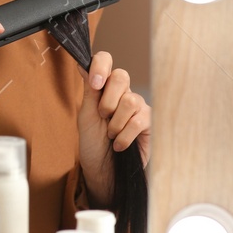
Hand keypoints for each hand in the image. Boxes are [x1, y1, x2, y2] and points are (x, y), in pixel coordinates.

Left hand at [76, 50, 150, 204]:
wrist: (103, 171)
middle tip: (103, 117)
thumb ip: (89, 92)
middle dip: (107, 100)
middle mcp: (122, 93)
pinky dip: (125, 136)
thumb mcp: (86, 117)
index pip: (105, 60)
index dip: (101, 66)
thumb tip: (82, 63)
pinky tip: (120, 145)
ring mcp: (137, 107)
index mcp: (104, 87)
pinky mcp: (149, 123)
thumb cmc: (93, 144)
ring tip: (111, 135)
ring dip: (115, 123)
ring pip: (130, 100)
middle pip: (121, 76)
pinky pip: (139, 120)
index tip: (94, 83)